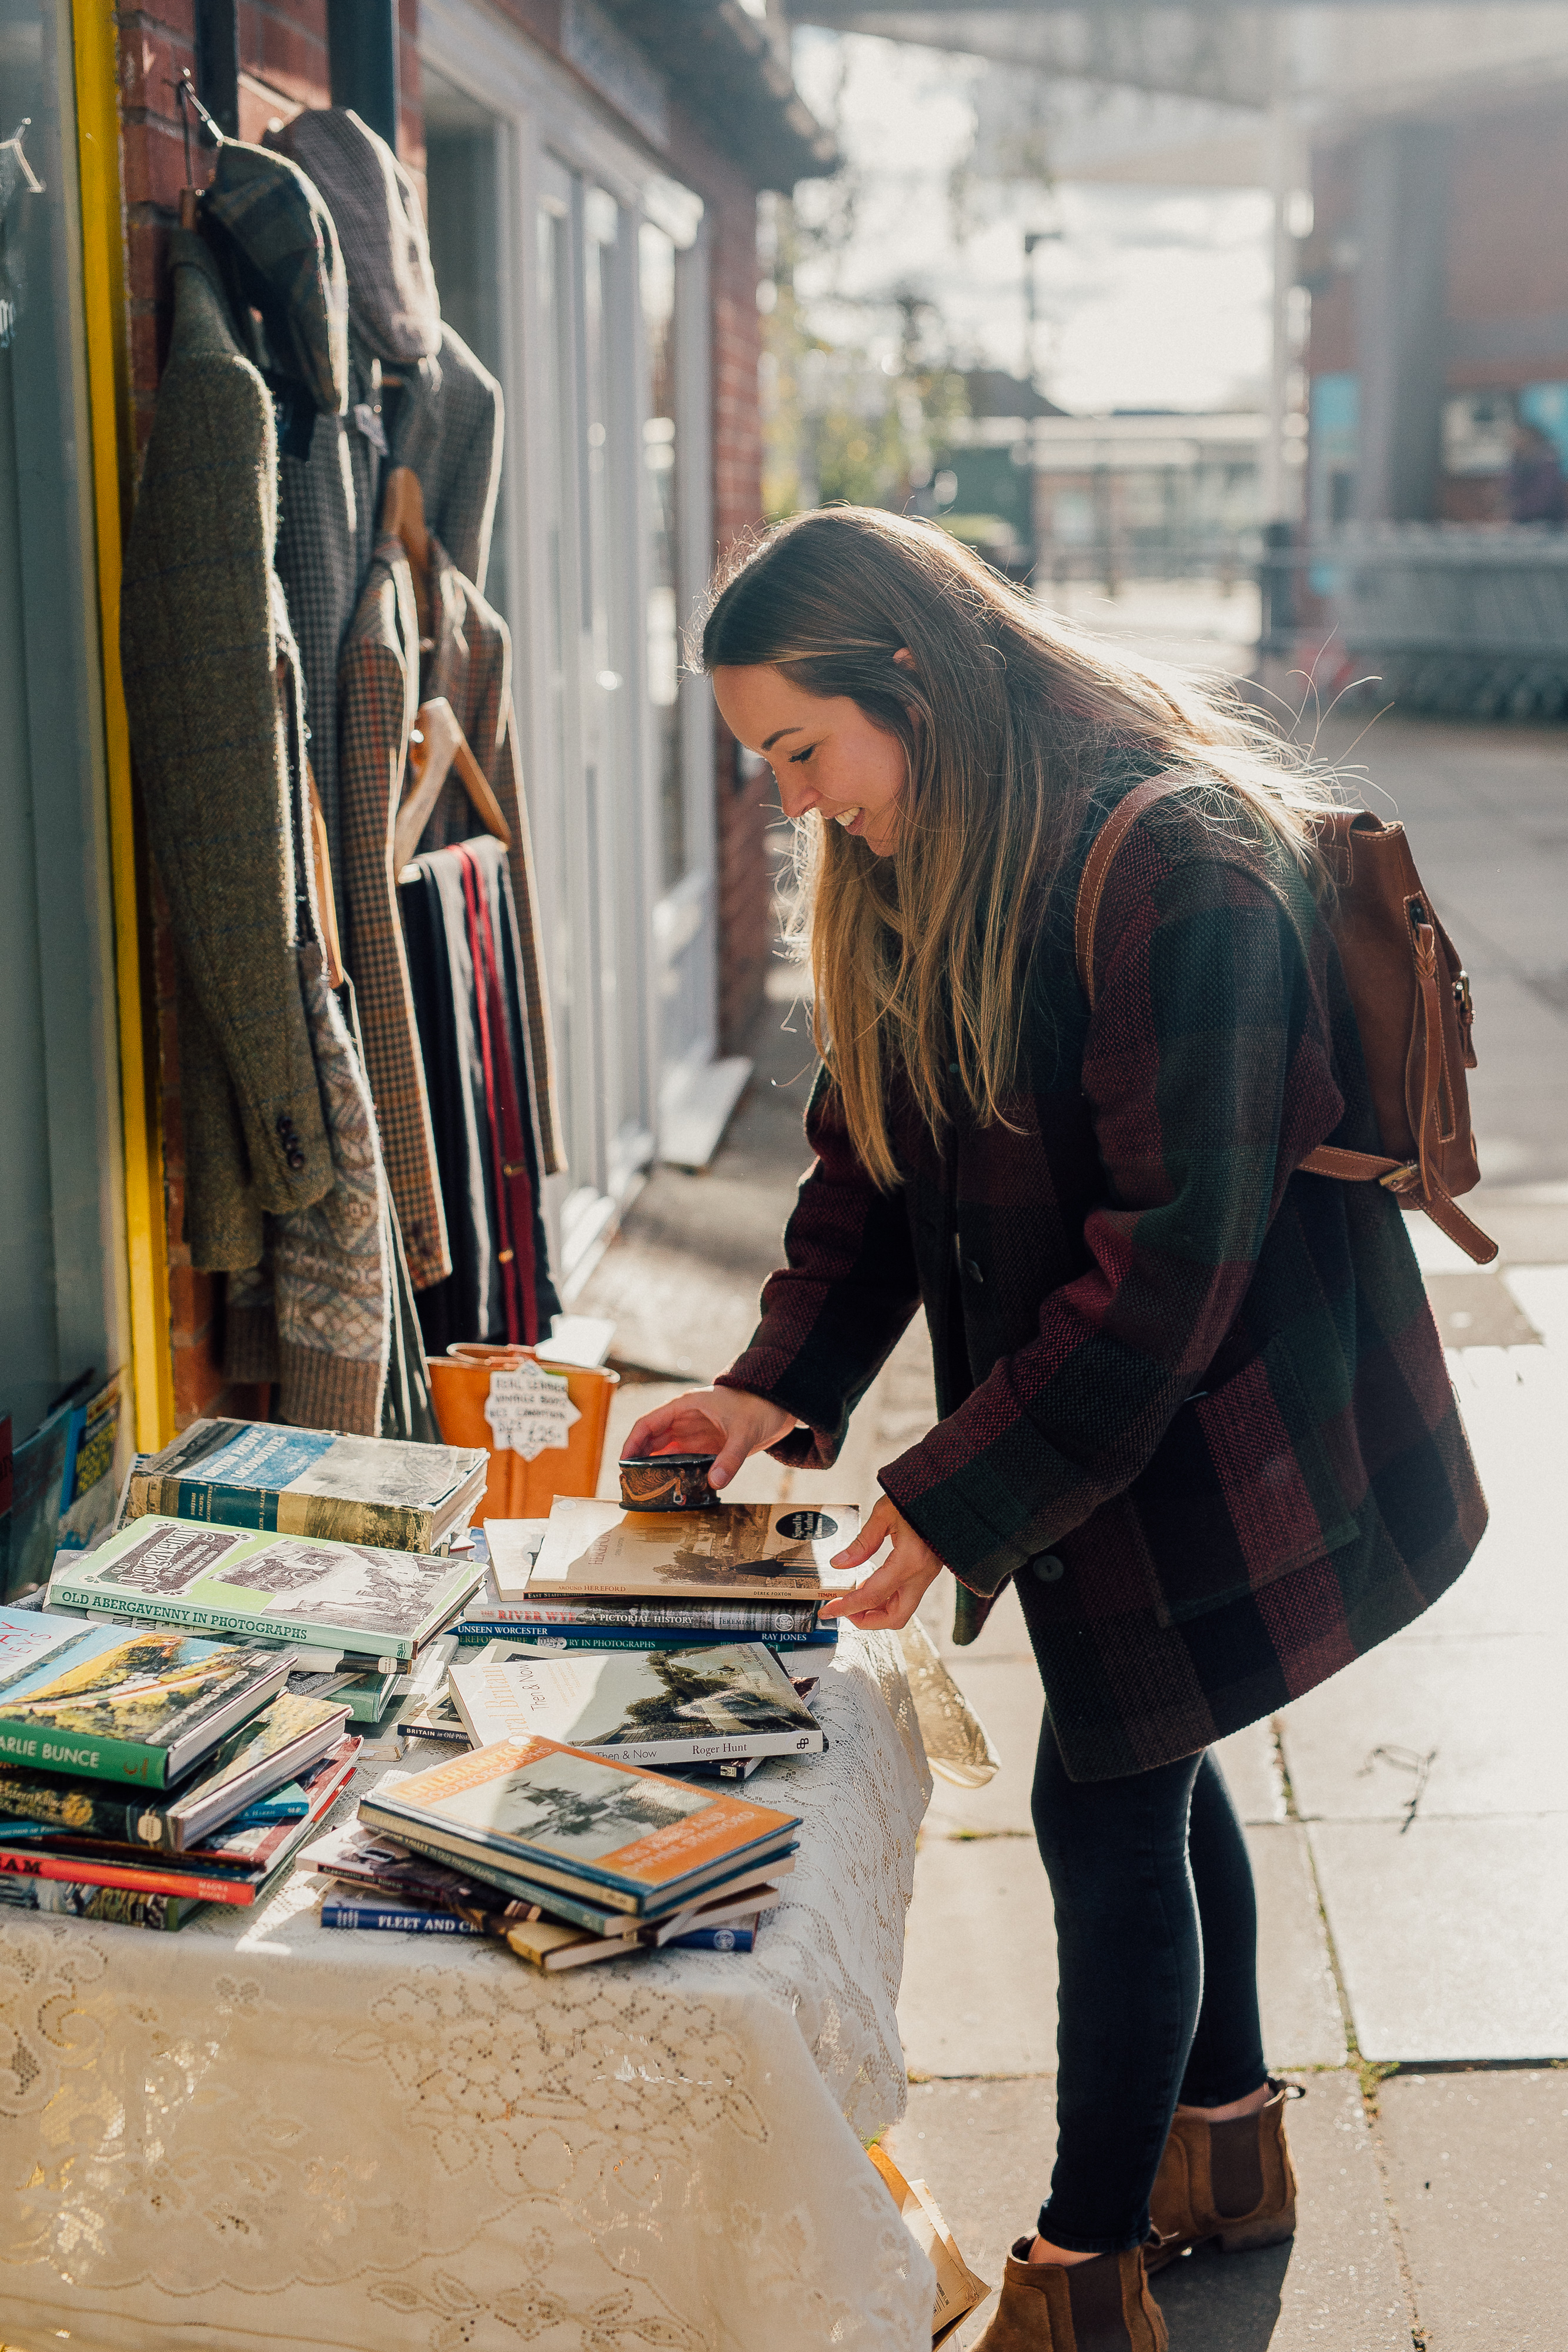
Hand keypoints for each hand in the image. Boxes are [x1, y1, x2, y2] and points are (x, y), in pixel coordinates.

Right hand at [621, 1387, 796, 1490]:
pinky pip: (682, 1462)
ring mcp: (693, 1435)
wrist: (778, 1407)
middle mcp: (684, 1421)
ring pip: (664, 1453)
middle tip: (631, 1485)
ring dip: (655, 1470)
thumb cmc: (758, 1407)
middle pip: (651, 1441)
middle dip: (639, 1461)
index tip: (623, 1463)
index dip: (632, 1443)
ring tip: (646, 1491)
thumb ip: (730, 1457)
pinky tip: (671, 1489)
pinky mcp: (704, 1448)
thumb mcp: (744, 1431)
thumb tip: (715, 1482)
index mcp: (685, 1406)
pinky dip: (674, 1474)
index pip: (648, 1423)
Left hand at [820, 1494, 943, 1631]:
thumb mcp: (885, 1513)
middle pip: (895, 1617)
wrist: (948, 1488)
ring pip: (903, 1610)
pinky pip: (907, 1595)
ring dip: (877, 1611)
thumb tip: (839, 1564)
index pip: (873, 1595)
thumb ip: (862, 1543)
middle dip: (867, 1621)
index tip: (827, 1611)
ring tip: (853, 1598)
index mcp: (911, 1559)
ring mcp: (929, 1574)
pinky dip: (887, 1599)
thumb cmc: (917, 1494)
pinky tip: (870, 1585)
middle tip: (843, 1611)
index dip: (847, 1607)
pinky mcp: (929, 1570)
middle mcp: (923, 1573)